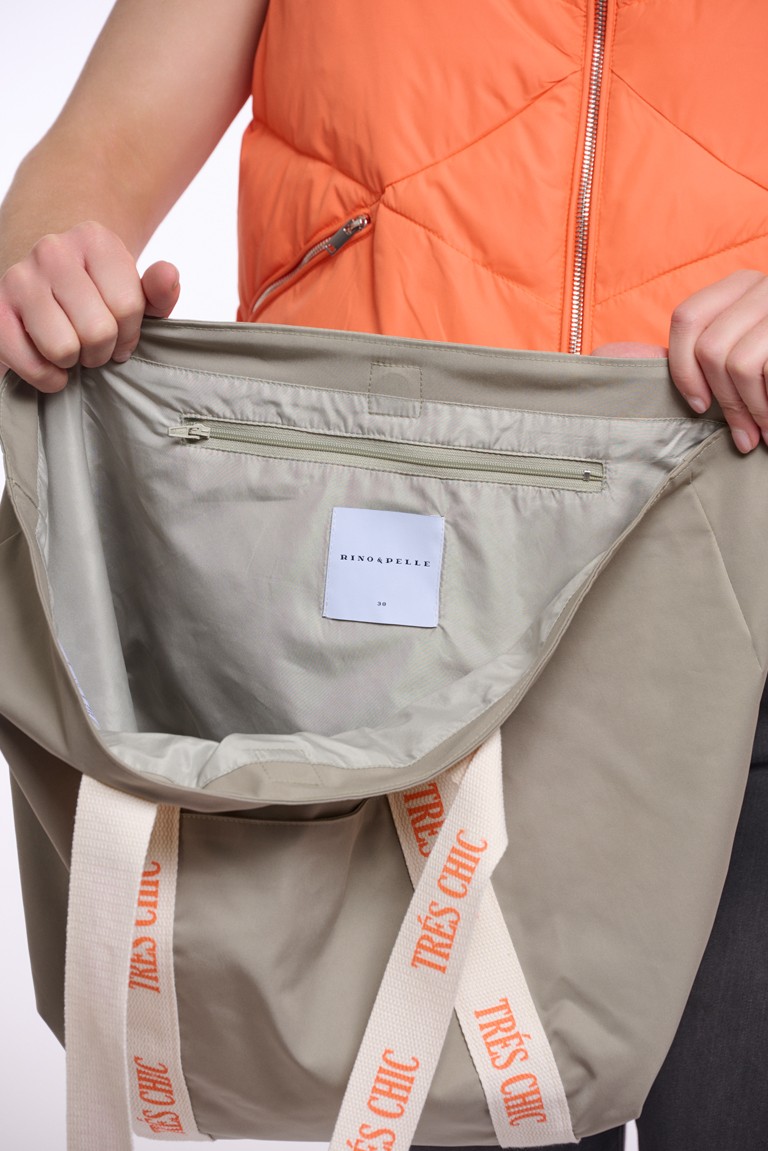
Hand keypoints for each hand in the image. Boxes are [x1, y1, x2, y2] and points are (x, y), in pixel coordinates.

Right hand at [0, 221, 178, 392]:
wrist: (48, 280)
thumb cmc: (99, 293)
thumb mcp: (136, 291)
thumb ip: (159, 291)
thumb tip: (167, 275)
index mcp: (95, 240)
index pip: (127, 308)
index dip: (130, 335)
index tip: (121, 335)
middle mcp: (53, 251)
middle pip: (98, 330)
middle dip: (102, 351)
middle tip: (96, 346)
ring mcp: (20, 278)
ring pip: (63, 348)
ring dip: (73, 362)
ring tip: (74, 349)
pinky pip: (28, 362)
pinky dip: (46, 376)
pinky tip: (52, 365)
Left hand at [667, 270, 767, 452]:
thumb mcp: (751, 340)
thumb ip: (718, 353)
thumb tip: (677, 388)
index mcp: (740, 286)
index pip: (687, 318)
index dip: (682, 368)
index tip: (698, 406)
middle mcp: (762, 284)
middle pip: (710, 348)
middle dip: (724, 404)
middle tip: (742, 438)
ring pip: (736, 362)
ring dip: (749, 410)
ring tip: (763, 434)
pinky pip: (763, 367)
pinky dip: (767, 405)